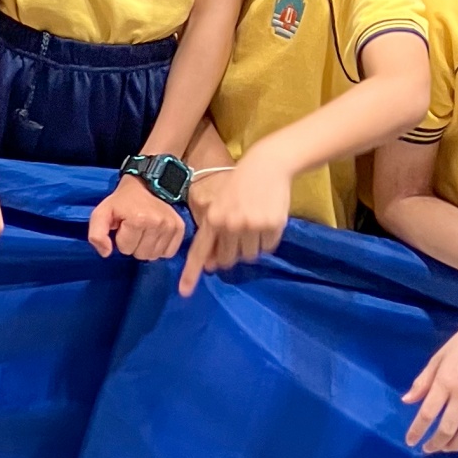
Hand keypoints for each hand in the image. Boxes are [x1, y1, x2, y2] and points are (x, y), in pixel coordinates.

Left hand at [88, 172, 185, 262]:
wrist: (146, 185)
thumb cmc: (122, 202)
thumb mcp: (101, 213)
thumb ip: (96, 234)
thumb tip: (106, 253)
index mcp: (138, 220)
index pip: (125, 249)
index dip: (121, 239)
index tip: (124, 226)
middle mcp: (158, 224)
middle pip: (141, 255)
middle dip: (134, 245)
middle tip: (134, 229)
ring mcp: (171, 226)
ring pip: (154, 256)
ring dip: (146, 247)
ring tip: (144, 232)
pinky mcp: (180, 228)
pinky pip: (169, 252)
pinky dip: (160, 248)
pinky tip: (155, 236)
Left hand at [178, 152, 290, 294]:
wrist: (267, 165)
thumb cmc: (239, 186)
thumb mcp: (220, 205)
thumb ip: (213, 235)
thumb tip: (211, 265)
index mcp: (213, 218)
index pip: (199, 251)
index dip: (191, 273)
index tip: (184, 292)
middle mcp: (230, 224)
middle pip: (227, 259)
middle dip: (231, 253)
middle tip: (239, 234)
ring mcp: (252, 225)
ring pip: (249, 255)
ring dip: (250, 247)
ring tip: (253, 223)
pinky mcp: (272, 225)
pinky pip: (268, 247)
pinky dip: (267, 240)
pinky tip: (266, 220)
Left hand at [402, 317, 457, 452]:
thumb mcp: (437, 359)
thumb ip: (422, 382)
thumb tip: (406, 401)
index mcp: (445, 382)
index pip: (427, 413)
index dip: (417, 431)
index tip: (410, 441)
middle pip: (448, 427)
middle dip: (435, 443)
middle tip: (428, 449)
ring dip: (455, 444)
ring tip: (445, 448)